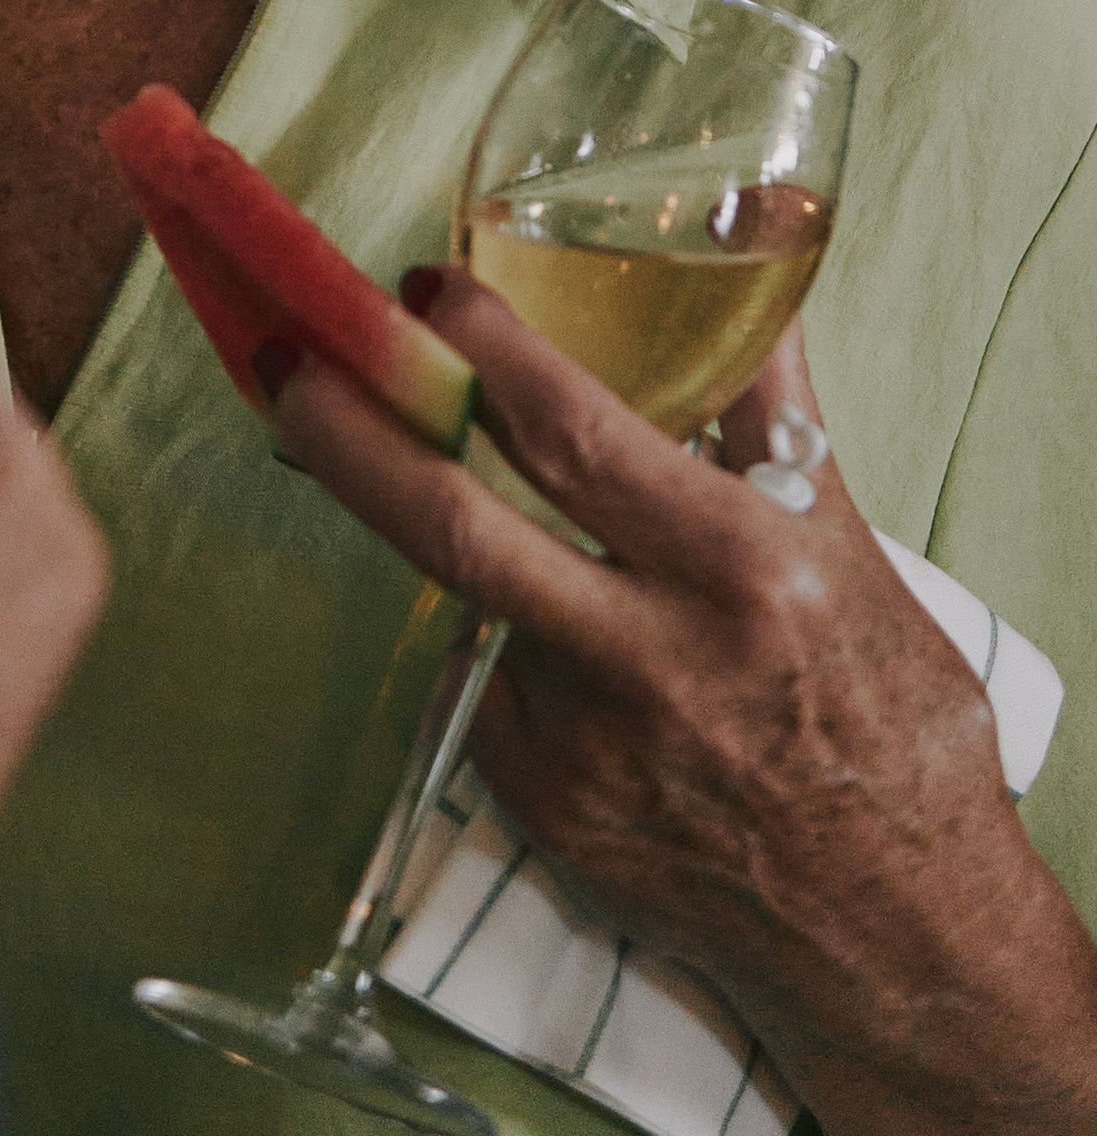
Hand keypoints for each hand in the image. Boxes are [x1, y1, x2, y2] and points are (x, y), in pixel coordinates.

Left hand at [266, 277, 1096, 1135]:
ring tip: (358, 443)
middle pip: (455, 527)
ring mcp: (588, 747)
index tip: (426, 285)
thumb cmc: (892, 726)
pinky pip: (492, 687)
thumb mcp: (854, 551)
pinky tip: (540, 629)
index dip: (483, 353)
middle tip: (285, 358)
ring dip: (409, 521)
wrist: (906, 942)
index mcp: (744, 572)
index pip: (574, 437)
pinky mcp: (550, 809)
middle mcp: (655, 660)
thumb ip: (775, 409)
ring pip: (463, 601)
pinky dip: (499, 638)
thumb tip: (763, 248)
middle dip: (347, 433)